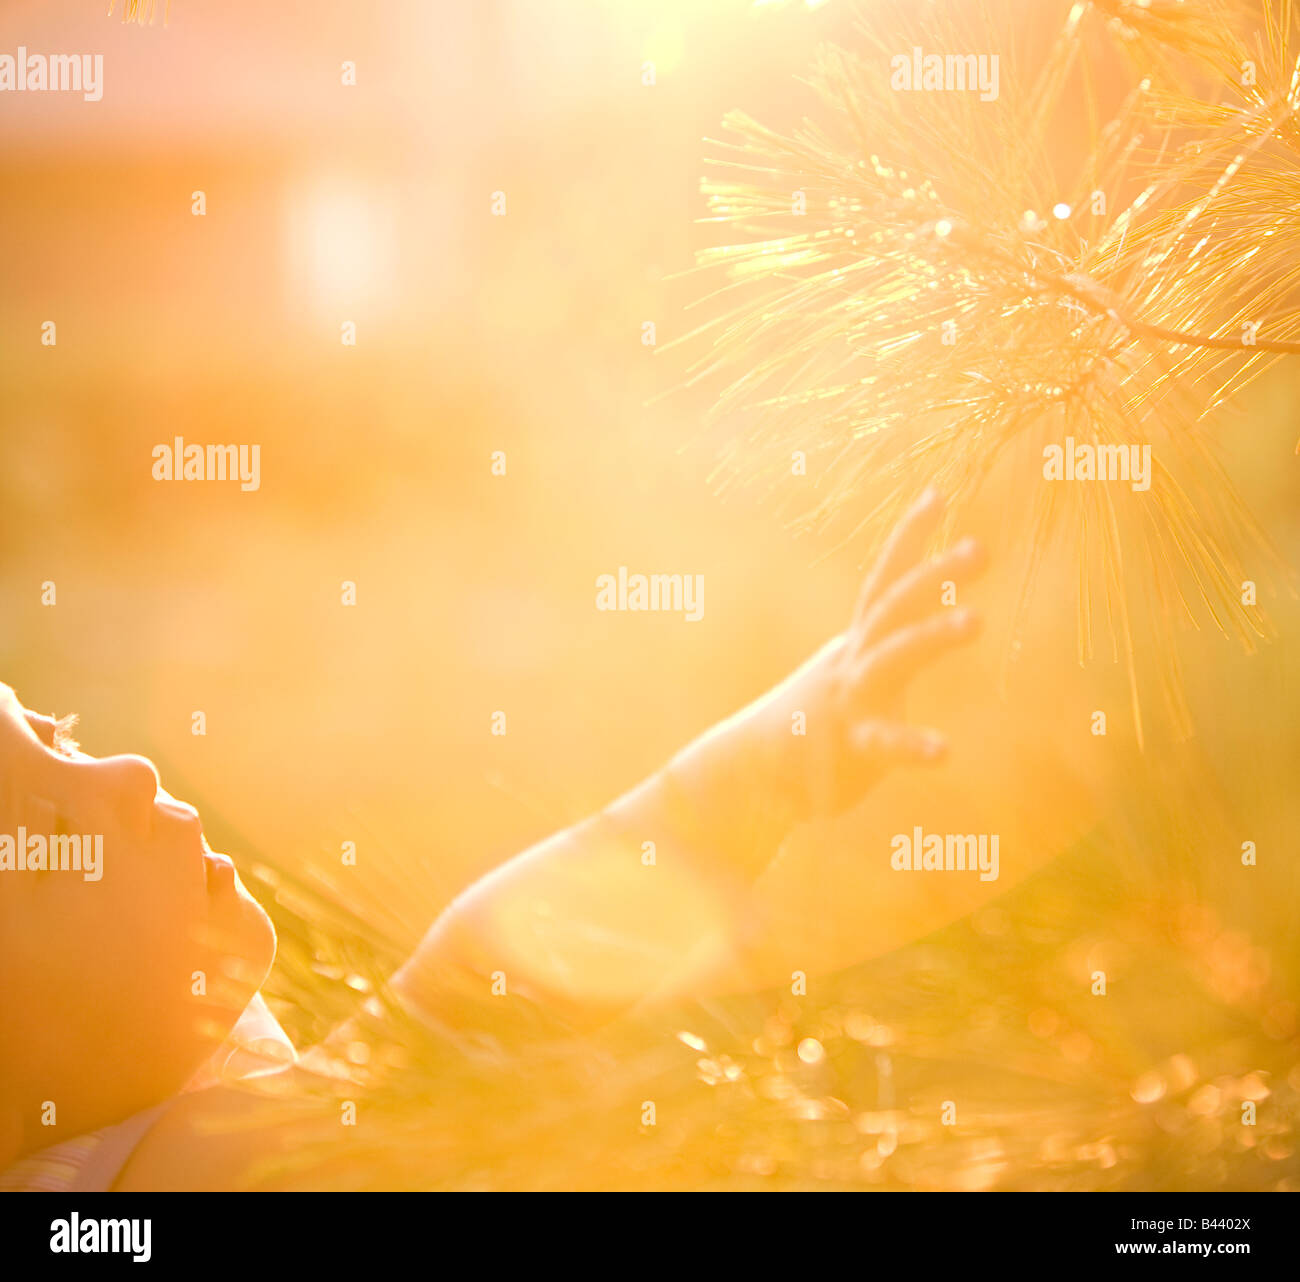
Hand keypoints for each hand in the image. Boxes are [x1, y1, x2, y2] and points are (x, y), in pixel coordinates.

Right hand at [759, 487, 985, 822]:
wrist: (757, 767)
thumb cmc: (817, 718)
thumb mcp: (854, 669)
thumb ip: (884, 640)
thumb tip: (907, 607)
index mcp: (860, 641)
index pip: (886, 580)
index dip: (909, 538)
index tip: (937, 493)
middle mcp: (856, 659)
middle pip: (894, 606)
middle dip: (935, 573)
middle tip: (979, 549)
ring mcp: (853, 699)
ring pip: (891, 658)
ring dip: (932, 634)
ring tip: (977, 619)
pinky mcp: (853, 746)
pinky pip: (883, 743)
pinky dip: (911, 746)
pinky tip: (943, 752)